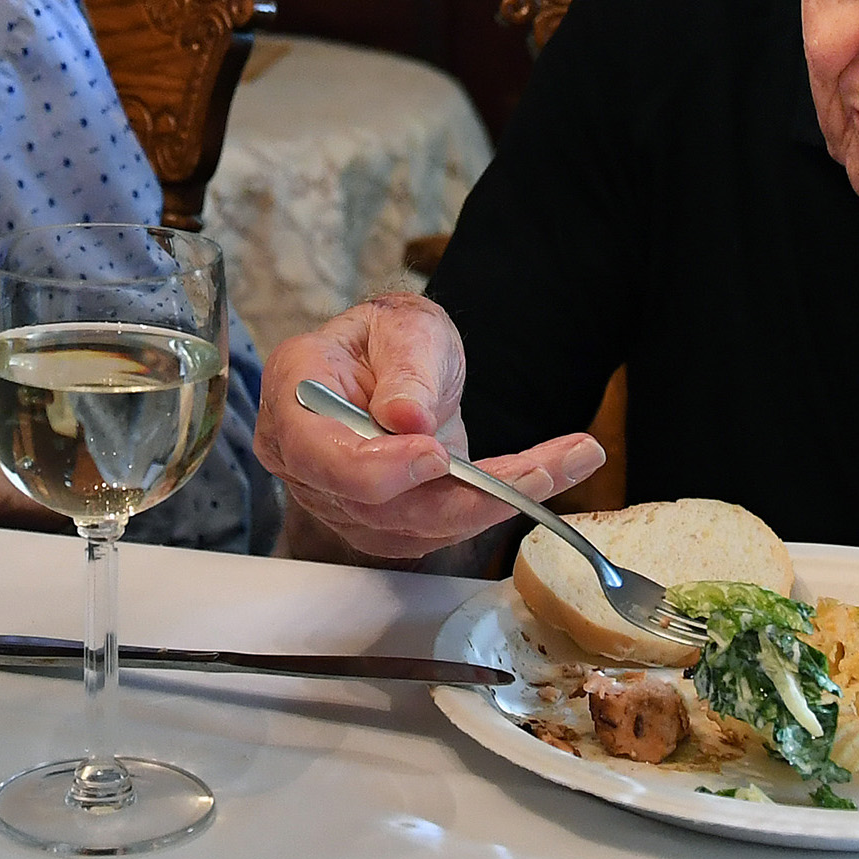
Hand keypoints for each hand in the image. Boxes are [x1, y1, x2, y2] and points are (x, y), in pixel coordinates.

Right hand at [253, 293, 601, 566]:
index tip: (436, 454)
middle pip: (371, 503)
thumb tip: (405, 418)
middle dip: (461, 495)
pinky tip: (544, 476)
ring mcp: (336, 498)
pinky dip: (493, 508)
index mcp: (294, 390)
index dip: (374, 467)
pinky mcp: (378, 524)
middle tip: (538, 470)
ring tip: (565, 461)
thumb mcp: (406, 327)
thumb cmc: (392, 338)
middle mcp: (303, 457)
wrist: (400, 367)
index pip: (315, 450)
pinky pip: (435, 531)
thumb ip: (406, 367)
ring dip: (492, 503)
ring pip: (411, 527)